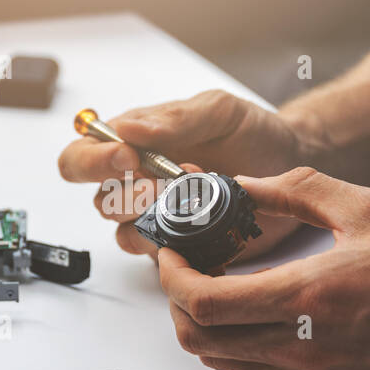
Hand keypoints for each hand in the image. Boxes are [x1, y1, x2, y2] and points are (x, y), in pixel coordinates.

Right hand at [58, 89, 317, 258]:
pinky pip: (163, 258)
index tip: (128, 156)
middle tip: (164, 184)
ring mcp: (158, 219)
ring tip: (196, 199)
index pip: (80, 157)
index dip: (93, 161)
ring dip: (156, 220)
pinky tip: (208, 227)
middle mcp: (136, 184)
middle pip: (98, 201)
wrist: (290, 162)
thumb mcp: (217, 111)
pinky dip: (181, 246)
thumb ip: (174, 119)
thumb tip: (126, 128)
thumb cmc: (249, 131)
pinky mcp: (182, 247)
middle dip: (128, 195)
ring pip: (126, 234)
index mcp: (131, 144)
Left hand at [158, 167, 369, 369]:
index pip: (204, 303)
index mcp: (306, 297)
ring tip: (214, 286)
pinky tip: (256, 310)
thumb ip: (298, 191)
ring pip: (222, 360)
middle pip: (198, 339)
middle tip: (182, 269)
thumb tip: (247, 183)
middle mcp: (300, 345)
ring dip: (203, 325)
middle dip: (175, 302)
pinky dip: (237, 343)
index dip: (171, 278)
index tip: (170, 253)